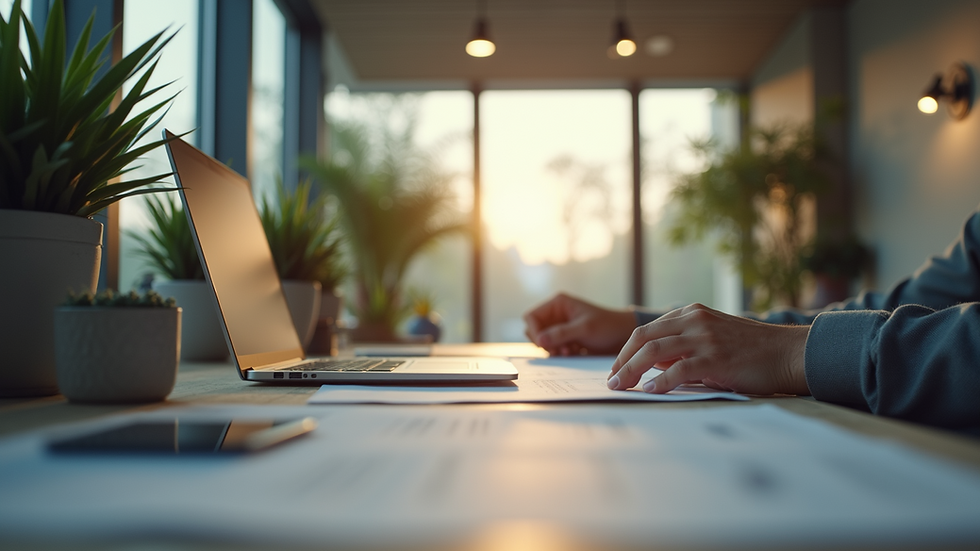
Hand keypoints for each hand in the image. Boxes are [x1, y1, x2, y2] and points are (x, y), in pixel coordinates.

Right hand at [523, 293, 636, 355]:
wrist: (623, 335)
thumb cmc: (607, 326)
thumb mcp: (584, 329)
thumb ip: (561, 334)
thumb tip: (540, 341)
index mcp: (558, 303)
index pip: (532, 317)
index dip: (535, 331)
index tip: (544, 344)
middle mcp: (556, 313)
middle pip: (534, 329)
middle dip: (544, 341)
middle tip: (558, 350)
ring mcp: (560, 326)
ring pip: (542, 340)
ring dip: (552, 348)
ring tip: (568, 351)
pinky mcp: (565, 337)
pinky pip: (552, 346)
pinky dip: (559, 352)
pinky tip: (572, 352)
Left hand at [606, 303, 810, 395]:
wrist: (787, 353)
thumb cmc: (750, 351)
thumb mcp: (711, 339)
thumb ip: (682, 346)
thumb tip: (651, 364)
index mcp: (691, 313)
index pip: (646, 330)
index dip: (626, 351)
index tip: (616, 369)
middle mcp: (694, 320)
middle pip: (643, 338)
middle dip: (622, 361)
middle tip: (612, 381)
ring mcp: (704, 337)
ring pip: (654, 352)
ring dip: (632, 371)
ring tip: (621, 387)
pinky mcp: (715, 358)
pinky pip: (678, 370)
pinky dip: (660, 381)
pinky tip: (650, 391)